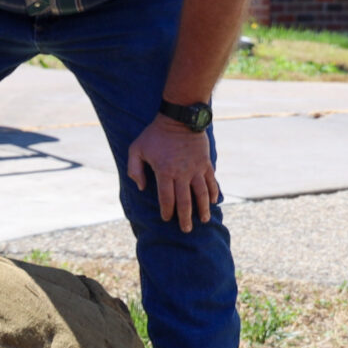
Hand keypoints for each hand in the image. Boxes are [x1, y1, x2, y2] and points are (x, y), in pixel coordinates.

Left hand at [127, 114, 219, 232]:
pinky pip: (211, 181)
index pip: (166, 198)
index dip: (167, 211)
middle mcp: (182, 173)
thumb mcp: (136, 148)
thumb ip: (134, 169)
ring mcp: (196, 168)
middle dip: (185, 217)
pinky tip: (212, 201)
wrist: (180, 117)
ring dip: (202, 209)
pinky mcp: (205, 163)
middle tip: (186, 229)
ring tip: (203, 220)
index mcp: (164, 171)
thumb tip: (140, 187)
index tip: (167, 219)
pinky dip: (212, 192)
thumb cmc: (155, 134)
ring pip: (201, 194)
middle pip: (185, 201)